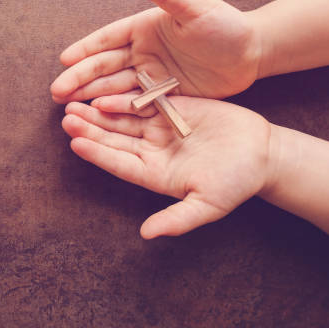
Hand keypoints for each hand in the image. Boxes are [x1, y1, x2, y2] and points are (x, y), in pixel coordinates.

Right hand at [51, 0, 261, 101]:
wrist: (251, 54)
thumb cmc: (225, 25)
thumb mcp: (196, 8)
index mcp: (144, 29)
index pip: (108, 39)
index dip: (86, 49)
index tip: (64, 59)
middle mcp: (142, 53)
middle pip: (104, 67)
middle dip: (80, 79)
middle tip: (57, 92)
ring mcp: (150, 76)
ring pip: (114, 88)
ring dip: (91, 96)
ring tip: (68, 108)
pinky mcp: (162, 96)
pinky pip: (135, 105)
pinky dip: (116, 111)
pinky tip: (98, 117)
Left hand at [61, 95, 271, 237]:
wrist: (262, 153)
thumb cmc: (237, 182)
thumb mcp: (208, 204)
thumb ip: (177, 219)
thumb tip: (147, 235)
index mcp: (154, 174)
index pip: (118, 164)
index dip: (97, 153)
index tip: (74, 143)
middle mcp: (151, 151)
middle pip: (113, 139)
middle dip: (89, 129)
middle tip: (66, 118)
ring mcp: (159, 129)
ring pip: (122, 118)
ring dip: (98, 111)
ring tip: (74, 102)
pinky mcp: (172, 108)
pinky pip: (143, 101)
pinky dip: (124, 97)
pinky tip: (104, 92)